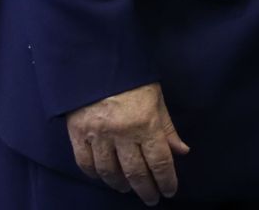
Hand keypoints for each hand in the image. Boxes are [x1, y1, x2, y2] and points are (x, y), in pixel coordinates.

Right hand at [66, 82, 189, 204]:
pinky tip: (103, 178)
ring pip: (109, 172)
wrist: (97, 62)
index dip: (166, 180)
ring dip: (120, 184)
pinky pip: (85, 163)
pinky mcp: (77, 134)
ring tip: (128, 189)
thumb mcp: (157, 99)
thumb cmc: (133, 79)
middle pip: (136, 172)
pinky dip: (95, 174)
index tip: (169, 192)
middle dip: (146, 189)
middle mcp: (122, 133)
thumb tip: (181, 152)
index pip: (160, 161)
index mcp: (146, 123)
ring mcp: (98, 135)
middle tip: (151, 199)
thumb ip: (167, 128)